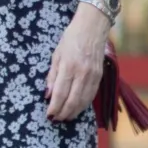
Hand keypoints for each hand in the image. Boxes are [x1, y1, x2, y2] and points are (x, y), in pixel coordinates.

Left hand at [45, 5, 110, 121]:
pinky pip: (91, 95)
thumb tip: (48, 95)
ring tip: (66, 118)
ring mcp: (93, 76)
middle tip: (56, 120)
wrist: (93, 27)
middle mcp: (82, 73)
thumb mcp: (56, 54)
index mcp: (68, 66)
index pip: (60, 93)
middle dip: (63, 113)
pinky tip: (77, 109)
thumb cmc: (71, 38)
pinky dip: (84, 105)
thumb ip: (52, 76)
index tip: (49, 115)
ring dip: (74, 112)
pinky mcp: (99, 76)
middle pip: (72, 100)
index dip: (54, 107)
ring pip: (83, 101)